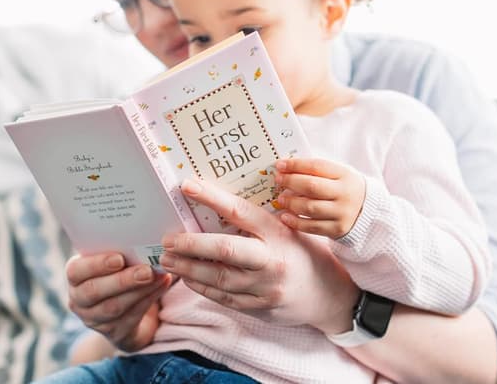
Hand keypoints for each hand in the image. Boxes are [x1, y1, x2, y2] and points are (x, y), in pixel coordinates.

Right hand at [65, 252, 172, 351]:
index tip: (119, 259)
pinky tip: (163, 284)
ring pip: (114, 306)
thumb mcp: (115, 260)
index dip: (96, 265)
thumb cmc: (120, 271)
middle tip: (146, 270)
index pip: (76, 271)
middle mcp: (78, 299)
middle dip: (122, 280)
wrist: (127, 307)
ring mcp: (94, 319)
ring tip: (159, 276)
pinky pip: (132, 316)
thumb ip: (121, 250)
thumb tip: (144, 234)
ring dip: (140, 290)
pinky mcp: (114, 332)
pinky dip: (150, 298)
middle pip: (94, 291)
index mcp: (76, 276)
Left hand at [159, 179, 359, 333]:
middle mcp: (272, 261)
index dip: (212, 198)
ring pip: (219, 278)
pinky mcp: (259, 308)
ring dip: (189, 268)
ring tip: (168, 260)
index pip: (241, 212)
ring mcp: (265, 288)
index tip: (187, 187)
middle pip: (225, 250)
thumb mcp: (291, 231)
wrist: (329, 297)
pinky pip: (224, 298)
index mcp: (279, 234)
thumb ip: (260, 224)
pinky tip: (188, 278)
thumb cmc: (306, 256)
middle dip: (191, 244)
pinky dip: (202, 287)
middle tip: (167, 240)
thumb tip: (218, 207)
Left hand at [273, 158, 365, 238]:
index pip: (317, 166)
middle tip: (278, 180)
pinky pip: (312, 227)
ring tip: (281, 199)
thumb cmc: (345, 188)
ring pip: (310, 208)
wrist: (368, 211)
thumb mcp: (339, 174)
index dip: (296, 165)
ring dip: (291, 202)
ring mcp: (342, 213)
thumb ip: (317, 171)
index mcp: (345, 175)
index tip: (280, 165)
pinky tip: (285, 217)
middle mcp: (345, 194)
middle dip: (291, 182)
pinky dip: (296, 222)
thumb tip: (287, 169)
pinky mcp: (337, 229)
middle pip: (312, 187)